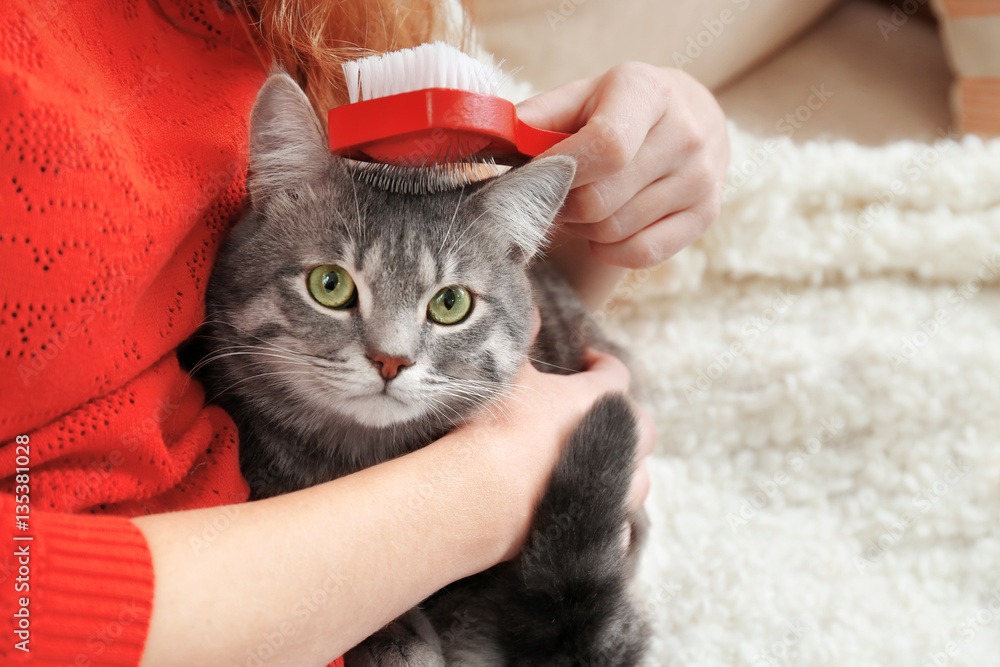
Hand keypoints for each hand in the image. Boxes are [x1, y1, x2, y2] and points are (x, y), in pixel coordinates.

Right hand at [456, 346, 655, 560]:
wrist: (485, 492)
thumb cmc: (496, 424)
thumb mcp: (503, 369)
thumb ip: (521, 335)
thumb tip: (533, 312)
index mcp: (597, 400)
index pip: (616, 374)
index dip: (603, 363)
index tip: (588, 360)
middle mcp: (615, 443)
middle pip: (645, 428)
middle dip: (628, 418)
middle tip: (601, 414)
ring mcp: (609, 488)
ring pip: (640, 478)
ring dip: (627, 468)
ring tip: (604, 463)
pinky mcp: (595, 524)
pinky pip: (619, 522)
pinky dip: (611, 513)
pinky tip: (596, 510)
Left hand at [517, 62, 729, 268]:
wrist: (691, 118)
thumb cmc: (619, 109)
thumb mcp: (581, 97)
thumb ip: (535, 119)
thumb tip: (489, 148)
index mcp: (647, 93)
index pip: (606, 146)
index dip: (560, 172)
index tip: (537, 176)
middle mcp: (685, 133)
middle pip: (601, 200)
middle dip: (563, 205)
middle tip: (555, 195)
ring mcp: (701, 178)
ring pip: (615, 230)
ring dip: (585, 227)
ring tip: (584, 204)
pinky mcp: (707, 214)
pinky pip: (642, 254)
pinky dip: (611, 249)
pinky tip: (607, 228)